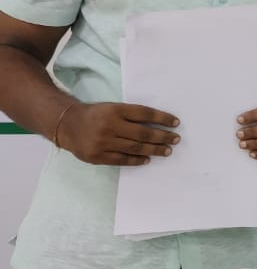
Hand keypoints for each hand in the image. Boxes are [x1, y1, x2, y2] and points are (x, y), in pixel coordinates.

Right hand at [58, 102, 179, 165]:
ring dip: (154, 150)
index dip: (162, 118)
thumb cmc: (97, 115)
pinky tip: (148, 159)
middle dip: (162, 137)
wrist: (68, 125)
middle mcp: (110, 126)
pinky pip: (121, 160)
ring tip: (167, 151)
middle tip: (176, 139)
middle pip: (142, 133)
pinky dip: (136, 160)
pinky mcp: (97, 156)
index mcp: (115, 110)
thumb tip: (158, 124)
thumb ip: (131, 115)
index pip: (145, 114)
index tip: (176, 123)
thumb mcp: (113, 108)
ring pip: (134, 148)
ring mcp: (103, 142)